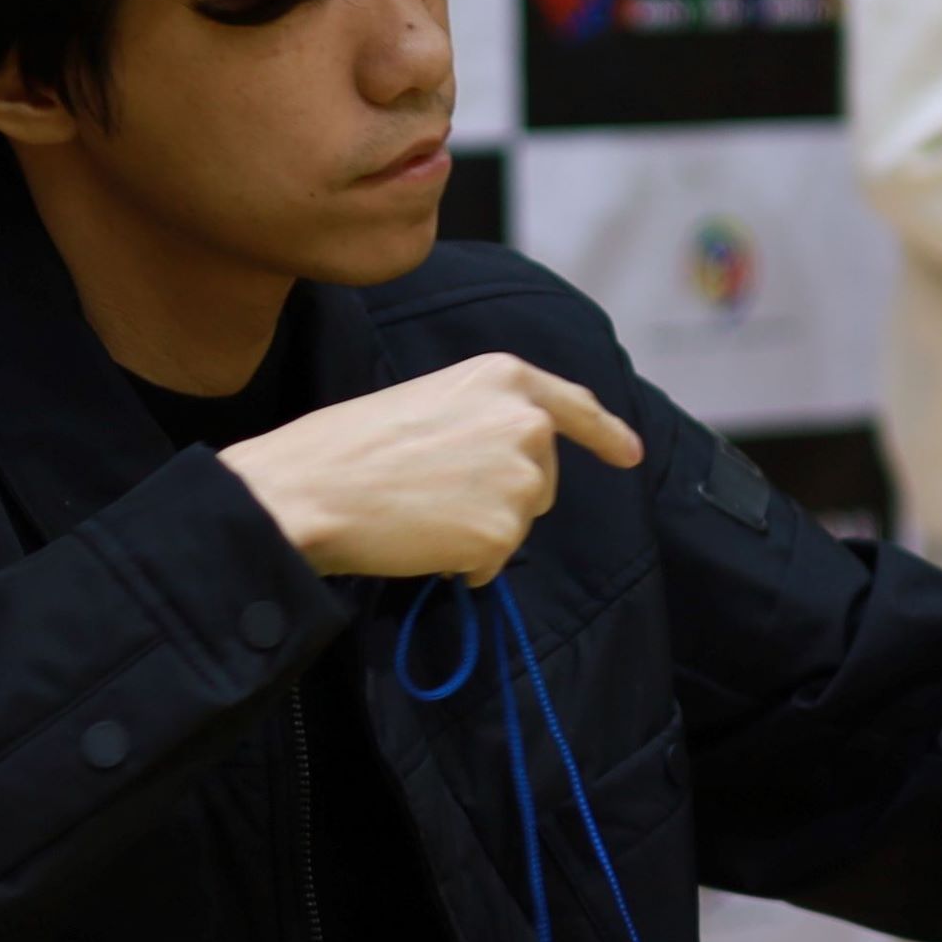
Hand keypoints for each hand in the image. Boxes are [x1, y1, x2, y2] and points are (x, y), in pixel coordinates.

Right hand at [219, 353, 641, 583]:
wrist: (311, 488)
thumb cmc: (350, 445)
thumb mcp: (430, 400)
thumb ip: (484, 418)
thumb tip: (514, 463)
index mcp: (505, 378)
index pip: (575, 406)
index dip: (605, 434)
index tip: (630, 454)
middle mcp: (526, 423)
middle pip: (543, 479)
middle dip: (505, 495)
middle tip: (433, 490)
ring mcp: (520, 479)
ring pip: (521, 523)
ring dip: (482, 531)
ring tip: (422, 512)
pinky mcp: (504, 533)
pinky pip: (495, 563)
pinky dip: (465, 564)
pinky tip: (423, 542)